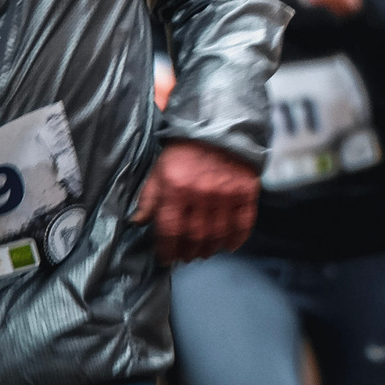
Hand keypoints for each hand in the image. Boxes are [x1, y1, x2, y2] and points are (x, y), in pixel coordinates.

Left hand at [132, 139, 261, 263]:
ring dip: (210, 249)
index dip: (167, 250)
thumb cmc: (184, 151)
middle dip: (188, 253)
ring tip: (204, 252)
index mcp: (176, 188)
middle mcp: (202, 194)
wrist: (219, 126)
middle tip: (186, 257)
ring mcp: (227, 194)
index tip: (166, 258)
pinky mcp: (247, 191)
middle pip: (195, 237)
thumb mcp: (159, 170)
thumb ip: (149, 198)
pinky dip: (237, 239)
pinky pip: (244, 223)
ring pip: (218, 235)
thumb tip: (138, 223)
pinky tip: (229, 246)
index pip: (170, 230)